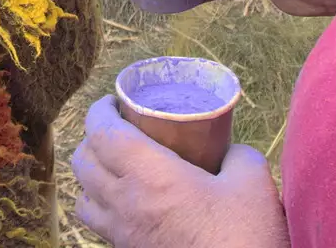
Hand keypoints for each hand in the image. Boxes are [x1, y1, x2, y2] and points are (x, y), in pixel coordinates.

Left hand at [72, 96, 288, 247]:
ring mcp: (124, 235)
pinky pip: (99, 225)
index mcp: (149, 176)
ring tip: (114, 165)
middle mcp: (126, 204)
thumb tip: (227, 149)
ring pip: (82, 197)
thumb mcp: (253, 180)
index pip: (101, 132)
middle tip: (117, 129)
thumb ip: (236, 155)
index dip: (99, 110)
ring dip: (90, 175)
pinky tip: (127, 203)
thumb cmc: (245, 234)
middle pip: (82, 162)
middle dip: (92, 138)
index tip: (114, 101)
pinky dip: (100, 206)